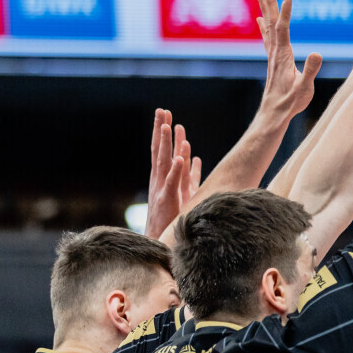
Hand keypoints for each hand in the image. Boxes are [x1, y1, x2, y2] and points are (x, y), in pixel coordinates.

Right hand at [145, 110, 200, 239]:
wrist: (161, 240)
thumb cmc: (172, 217)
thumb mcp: (183, 190)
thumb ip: (188, 174)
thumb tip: (192, 157)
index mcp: (162, 176)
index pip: (162, 150)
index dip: (163, 133)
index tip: (166, 116)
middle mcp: (160, 180)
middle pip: (160, 151)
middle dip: (162, 130)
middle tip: (163, 111)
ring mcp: (162, 189)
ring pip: (164, 162)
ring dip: (167, 144)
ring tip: (170, 126)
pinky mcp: (168, 201)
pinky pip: (174, 183)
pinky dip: (178, 170)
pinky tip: (182, 158)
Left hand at [257, 0, 321, 119]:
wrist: (274, 114)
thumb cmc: (290, 103)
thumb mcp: (304, 88)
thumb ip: (310, 71)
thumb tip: (318, 53)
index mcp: (283, 56)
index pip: (284, 28)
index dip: (285, 12)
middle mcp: (275, 53)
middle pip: (272, 23)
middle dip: (270, 4)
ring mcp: (273, 56)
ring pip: (268, 28)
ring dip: (266, 11)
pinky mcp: (273, 62)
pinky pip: (267, 38)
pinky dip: (265, 26)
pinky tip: (261, 21)